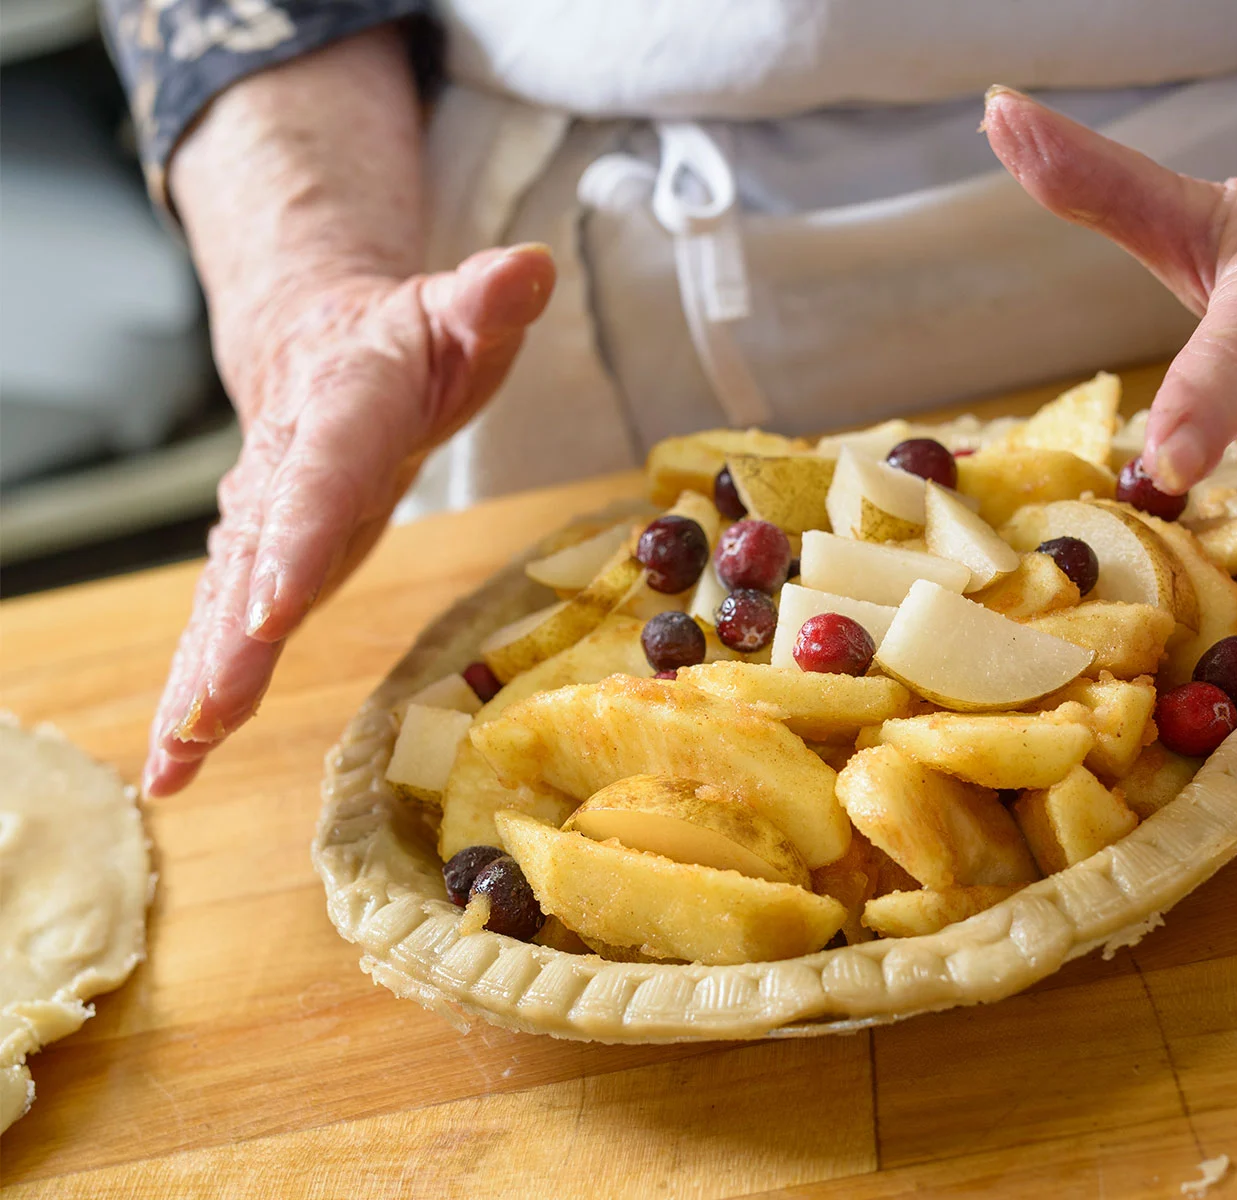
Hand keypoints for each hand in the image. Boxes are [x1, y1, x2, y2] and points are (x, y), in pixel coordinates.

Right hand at [144, 245, 555, 795]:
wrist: (321, 341)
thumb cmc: (411, 340)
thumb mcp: (459, 311)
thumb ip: (488, 300)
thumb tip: (530, 267)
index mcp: (342, 409)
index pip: (321, 472)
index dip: (298, 537)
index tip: (277, 603)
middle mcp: (286, 471)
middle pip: (257, 558)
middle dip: (235, 636)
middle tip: (214, 706)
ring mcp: (263, 524)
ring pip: (225, 605)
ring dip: (201, 681)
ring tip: (174, 755)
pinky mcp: (258, 565)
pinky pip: (222, 628)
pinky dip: (196, 693)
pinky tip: (174, 760)